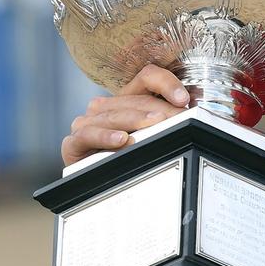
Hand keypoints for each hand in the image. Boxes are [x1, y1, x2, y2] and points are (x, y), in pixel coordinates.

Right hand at [61, 64, 189, 165]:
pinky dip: (106, 136)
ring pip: (114, 115)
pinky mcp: (73, 142)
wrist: (96, 188)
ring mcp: (87, 122)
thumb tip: (191, 116)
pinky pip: (88, 134)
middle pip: (135, 99)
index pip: (147, 77)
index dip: (166, 83)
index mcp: (126, 99)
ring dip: (136, 120)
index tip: (184, 99)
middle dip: (160, 110)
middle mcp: (105, 106)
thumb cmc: (125, 160)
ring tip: (156, 124)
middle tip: (179, 118)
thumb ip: (166, 123)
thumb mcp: (150, 138)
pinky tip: (122, 139)